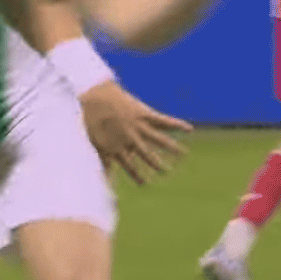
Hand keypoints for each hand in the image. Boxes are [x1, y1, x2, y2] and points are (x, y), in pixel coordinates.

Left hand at [76, 82, 190, 184]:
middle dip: (158, 165)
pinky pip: (164, 121)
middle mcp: (131, 139)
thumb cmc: (90, 119)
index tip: (145, 184)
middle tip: (167, 172)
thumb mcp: (93, 143)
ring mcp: (139, 126)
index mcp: (118, 146)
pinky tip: (190, 129)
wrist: (96, 95)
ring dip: (172, 149)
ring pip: (160, 141)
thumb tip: (99, 178)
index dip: (137, 176)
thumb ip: (100, 161)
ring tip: (184, 154)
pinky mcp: (145, 114)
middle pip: (148, 156)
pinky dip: (178, 125)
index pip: (130, 166)